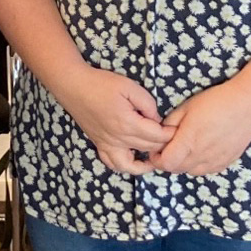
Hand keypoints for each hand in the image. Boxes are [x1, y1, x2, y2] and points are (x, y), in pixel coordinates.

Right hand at [45, 66, 173, 174]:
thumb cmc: (101, 83)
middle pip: (148, 149)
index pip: (157, 136)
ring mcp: (107, 144)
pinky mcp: (99, 144)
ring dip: (146, 164)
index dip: (171, 134)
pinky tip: (134, 160)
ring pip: (131, 165)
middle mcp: (118, 139)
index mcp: (128, 123)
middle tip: (172, 139)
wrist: (73, 85)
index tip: (177, 128)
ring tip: (156, 157)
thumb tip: (156, 118)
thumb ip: (147, 103)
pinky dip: (125, 167)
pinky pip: (113, 163)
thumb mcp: (129, 86)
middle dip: (164, 145)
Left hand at [152, 80, 250, 175]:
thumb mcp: (186, 107)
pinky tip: (201, 150)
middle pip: (177, 169)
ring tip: (185, 147)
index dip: (156, 159)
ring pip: (191, 172)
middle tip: (168, 147)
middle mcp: (201, 156)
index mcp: (188, 142)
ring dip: (183, 164)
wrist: (248, 104)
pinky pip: (207, 170)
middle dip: (168, 161)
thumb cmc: (215, 101)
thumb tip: (161, 135)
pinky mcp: (227, 161)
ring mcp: (216, 161)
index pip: (166, 163)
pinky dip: (199, 164)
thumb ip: (170, 124)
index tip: (155, 149)